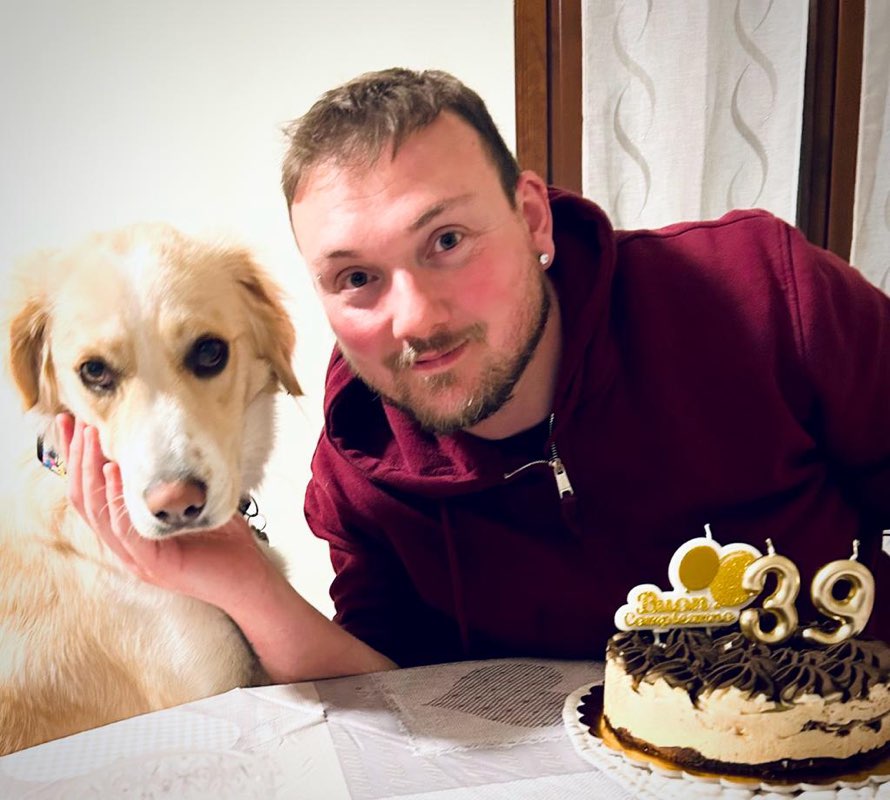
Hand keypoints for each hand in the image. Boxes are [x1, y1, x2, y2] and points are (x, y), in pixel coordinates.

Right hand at [56, 414, 273, 608]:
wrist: (251, 581)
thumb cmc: (227, 543)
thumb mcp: (195, 504)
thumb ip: (174, 481)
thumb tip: (169, 442)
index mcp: (130, 533)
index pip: (90, 493)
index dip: (77, 459)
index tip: (73, 424)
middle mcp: (125, 546)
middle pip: (84, 499)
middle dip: (75, 457)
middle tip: (69, 421)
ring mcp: (136, 557)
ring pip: (97, 512)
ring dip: (89, 470)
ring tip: (90, 437)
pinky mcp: (153, 564)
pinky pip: (125, 529)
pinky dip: (115, 498)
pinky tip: (112, 470)